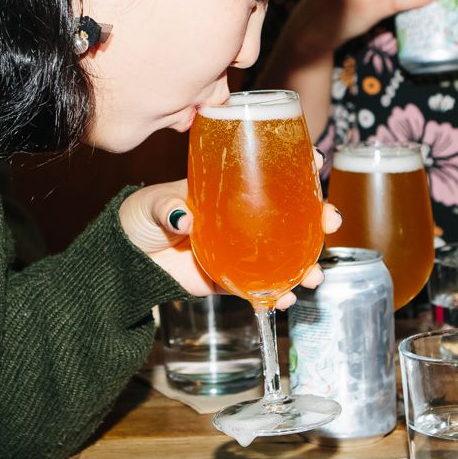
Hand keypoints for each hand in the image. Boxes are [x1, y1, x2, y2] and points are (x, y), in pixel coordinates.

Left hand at [121, 179, 342, 309]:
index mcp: (227, 190)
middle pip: (290, 215)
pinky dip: (277, 294)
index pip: (269, 172)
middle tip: (330, 219)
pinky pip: (260, 286)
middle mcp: (241, 218)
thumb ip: (167, 208)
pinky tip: (287, 298)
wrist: (127, 261)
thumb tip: (185, 218)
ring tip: (316, 272)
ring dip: (307, 262)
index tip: (316, 161)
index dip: (296, 165)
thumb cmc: (140, 220)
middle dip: (318, 217)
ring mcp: (239, 249)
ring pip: (285, 253)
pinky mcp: (229, 279)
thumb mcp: (152, 204)